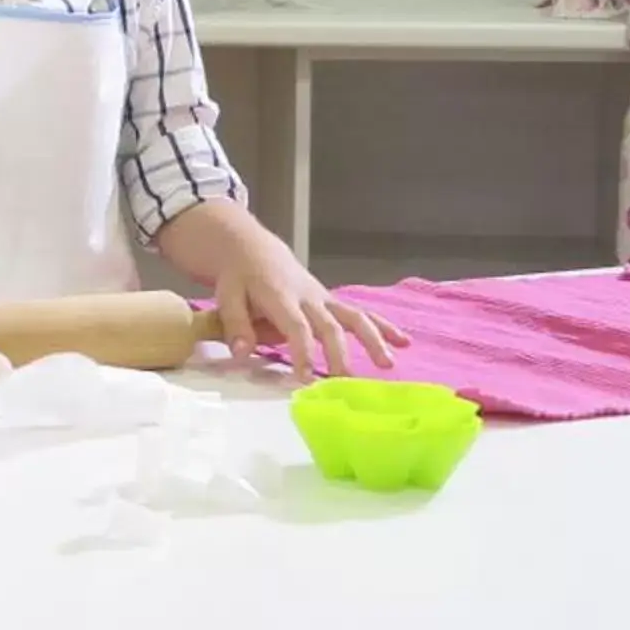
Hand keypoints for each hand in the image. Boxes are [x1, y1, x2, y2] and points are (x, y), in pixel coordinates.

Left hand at [210, 234, 403, 379]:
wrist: (254, 248)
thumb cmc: (239, 276)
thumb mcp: (226, 295)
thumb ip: (235, 325)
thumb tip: (241, 353)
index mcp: (280, 295)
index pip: (295, 326)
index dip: (302, 351)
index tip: (306, 377)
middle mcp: (308, 296)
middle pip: (330, 325)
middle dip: (339, 353)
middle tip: (347, 380)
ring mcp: (324, 298)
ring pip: (354, 316)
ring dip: (373, 339)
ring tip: (387, 364)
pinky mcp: (332, 301)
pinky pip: (361, 313)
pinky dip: (383, 325)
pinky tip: (404, 342)